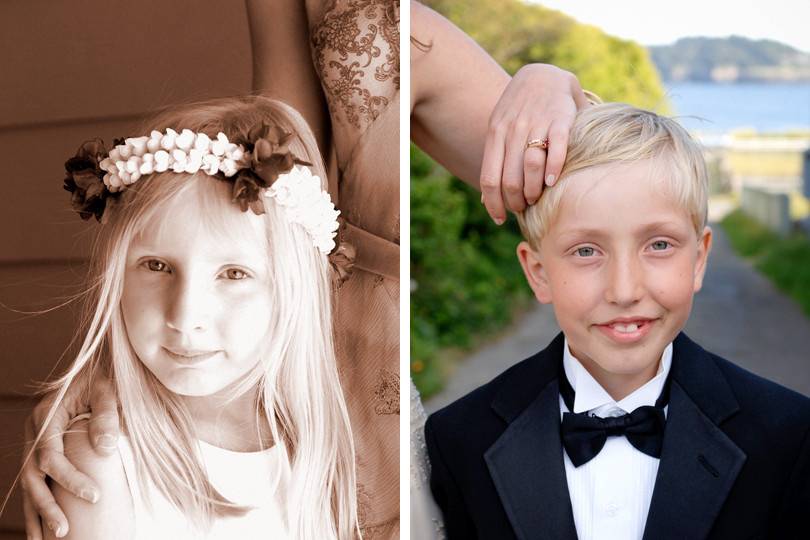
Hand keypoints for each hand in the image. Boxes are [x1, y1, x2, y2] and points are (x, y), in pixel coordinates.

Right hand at [21, 376, 119, 538]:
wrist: (98, 370)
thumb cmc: (106, 380)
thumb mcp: (109, 391)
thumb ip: (107, 416)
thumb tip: (106, 449)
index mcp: (47, 415)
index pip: (50, 456)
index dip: (69, 479)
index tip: (94, 496)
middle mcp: (35, 431)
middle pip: (33, 476)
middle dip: (47, 506)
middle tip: (65, 530)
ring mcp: (36, 443)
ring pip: (29, 484)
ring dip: (37, 513)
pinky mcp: (43, 452)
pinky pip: (36, 483)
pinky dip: (38, 506)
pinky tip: (44, 530)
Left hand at [480, 64, 589, 223]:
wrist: (543, 75)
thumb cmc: (519, 110)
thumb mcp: (499, 130)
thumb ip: (495, 161)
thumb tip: (485, 198)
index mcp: (495, 134)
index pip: (490, 178)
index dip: (493, 203)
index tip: (499, 219)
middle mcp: (513, 130)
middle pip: (509, 179)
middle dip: (515, 201)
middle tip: (523, 208)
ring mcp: (536, 124)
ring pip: (530, 167)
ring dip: (533, 191)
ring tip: (537, 198)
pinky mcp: (561, 119)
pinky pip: (556, 149)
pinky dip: (553, 169)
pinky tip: (552, 182)